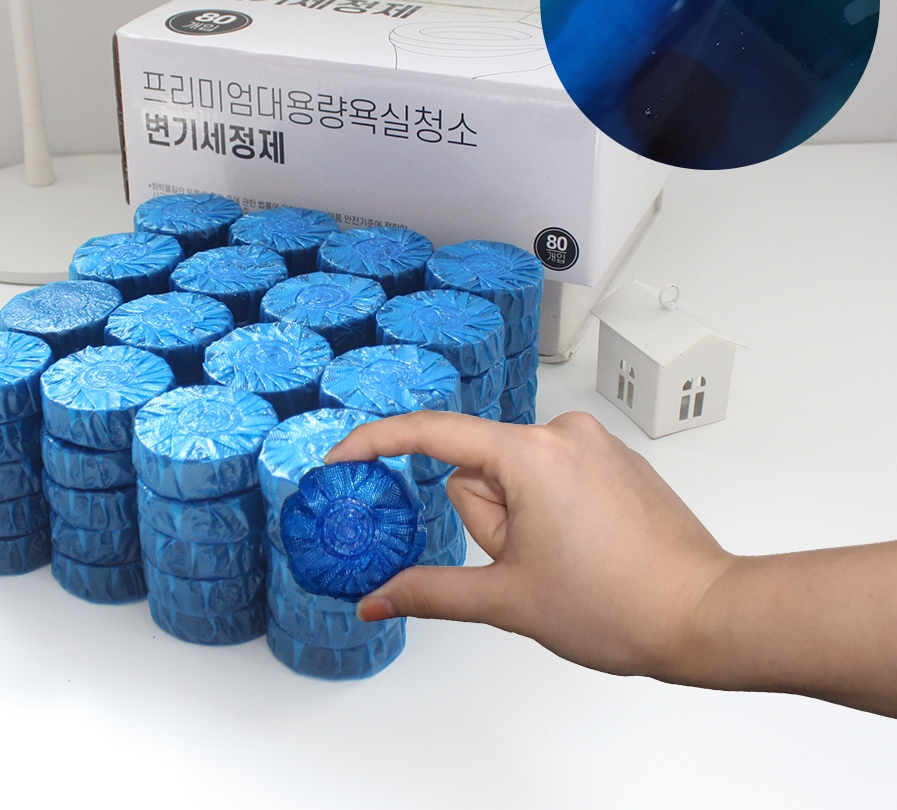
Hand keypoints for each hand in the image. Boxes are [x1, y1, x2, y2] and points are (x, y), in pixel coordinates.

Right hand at [325, 410, 732, 679]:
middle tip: (527, 563)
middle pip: (480, 469)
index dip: (377, 443)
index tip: (342, 457)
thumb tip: (379, 598)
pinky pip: (551, 473)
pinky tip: (581, 547)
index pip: (432, 435)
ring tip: (563, 559)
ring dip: (517, 517)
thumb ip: (431, 591)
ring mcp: (593, 443)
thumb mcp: (508, 599)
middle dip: (487, 519)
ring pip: (516, 475)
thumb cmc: (621, 604)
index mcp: (531, 455)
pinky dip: (547, 508)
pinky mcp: (612, 458)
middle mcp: (563, 432)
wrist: (705, 615)